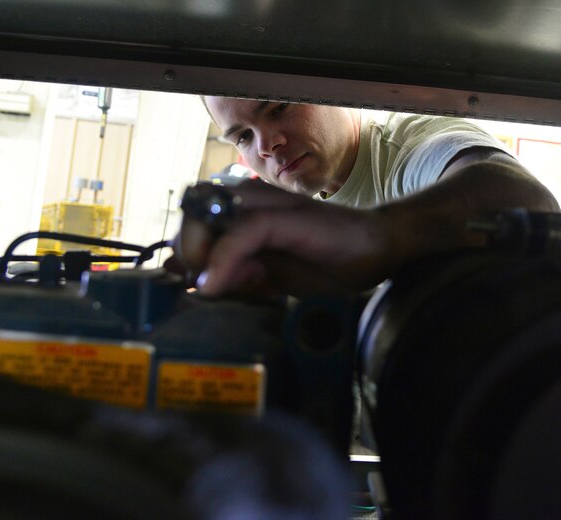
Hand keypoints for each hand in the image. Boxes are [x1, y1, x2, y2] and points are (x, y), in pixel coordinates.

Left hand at [173, 180, 400, 296]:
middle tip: (197, 284)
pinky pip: (245, 230)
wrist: (378, 251)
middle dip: (185, 247)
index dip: (182, 247)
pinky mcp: (289, 216)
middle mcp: (252, 199)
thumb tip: (185, 276)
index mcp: (244, 211)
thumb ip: (230, 273)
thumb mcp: (266, 277)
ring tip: (207, 285)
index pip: (192, 215)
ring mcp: (270, 204)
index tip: (185, 283)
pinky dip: (224, 257)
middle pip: (194, 206)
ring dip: (198, 249)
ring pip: (211, 210)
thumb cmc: (324, 262)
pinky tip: (216, 284)